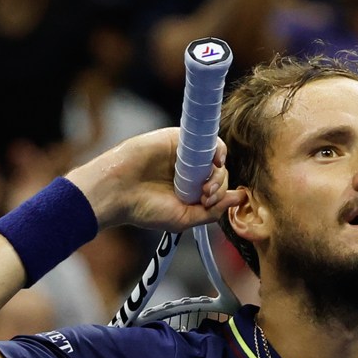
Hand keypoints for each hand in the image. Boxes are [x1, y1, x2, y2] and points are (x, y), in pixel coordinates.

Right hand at [65, 128, 243, 233]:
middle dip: (218, 186)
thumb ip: (212, 211)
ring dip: (217, 172)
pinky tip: (214, 162)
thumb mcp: (184, 218)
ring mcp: (184, 155)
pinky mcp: (177, 139)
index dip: (221, 195)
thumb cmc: (145, 209)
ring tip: (205, 186)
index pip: (218, 188)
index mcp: (190, 191)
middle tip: (205, 196)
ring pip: (214, 157)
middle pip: (218, 173)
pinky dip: (215, 149)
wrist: (118, 191)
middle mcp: (189, 172)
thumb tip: (240, 198)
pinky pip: (205, 139)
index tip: (207, 203)